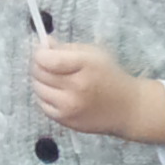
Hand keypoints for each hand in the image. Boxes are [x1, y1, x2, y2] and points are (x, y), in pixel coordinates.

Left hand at [32, 42, 164, 143]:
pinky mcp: (66, 120)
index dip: (40, 53)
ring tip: (54, 78)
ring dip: (41, 81)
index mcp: (85, 65)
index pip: (47, 59)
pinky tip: (57, 93)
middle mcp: (76, 87)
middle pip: (39, 73)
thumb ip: (67, 48)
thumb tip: (44, 44)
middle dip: (38, 65)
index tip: (43, 51)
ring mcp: (69, 106)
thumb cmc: (110, 76)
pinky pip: (43, 105)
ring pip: (38, 89)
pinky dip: (45, 97)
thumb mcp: (94, 54)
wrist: (126, 109)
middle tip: (47, 63)